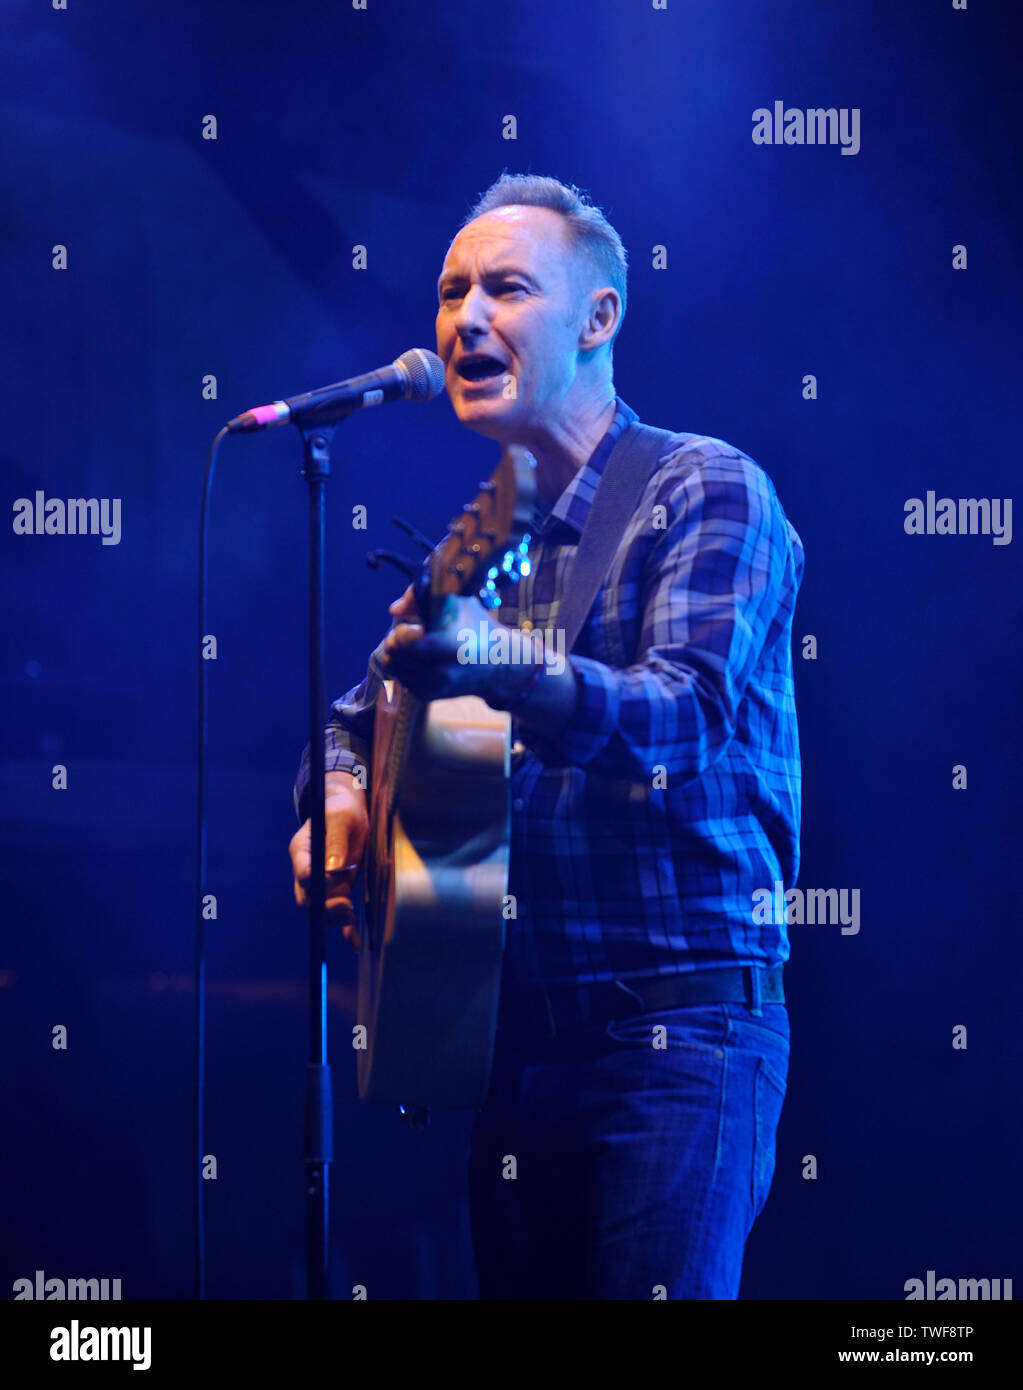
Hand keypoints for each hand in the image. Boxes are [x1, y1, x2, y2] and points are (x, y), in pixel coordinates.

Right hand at [289, 776, 368, 949]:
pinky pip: (337, 914)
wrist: (350, 812)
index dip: (313, 881)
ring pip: (320, 910)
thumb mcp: (341, 817)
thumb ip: (335, 841)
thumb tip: (333, 870)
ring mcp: (322, 883)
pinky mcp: (338, 890)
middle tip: (345, 906)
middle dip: (324, 907)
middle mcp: (308, 870)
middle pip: (307, 898)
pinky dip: (345, 930)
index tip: (332, 881)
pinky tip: (355, 942)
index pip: (302, 872)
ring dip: (335, 919)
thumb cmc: (342, 809)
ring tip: (351, 918)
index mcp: (302, 850)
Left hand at [379, 590, 542, 705]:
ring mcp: (433, 686)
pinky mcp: (428, 696)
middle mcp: (440, 670)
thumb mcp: (457, 602)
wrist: (500, 666)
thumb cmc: (478, 628)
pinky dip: (405, 667)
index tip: (418, 626)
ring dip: (399, 654)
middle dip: (397, 641)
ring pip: (393, 666)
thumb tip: (393, 610)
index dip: (405, 629)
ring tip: (418, 646)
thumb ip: (420, 597)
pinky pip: (400, 678)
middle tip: (414, 635)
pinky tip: (422, 659)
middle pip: (393, 653)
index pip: (402, 639)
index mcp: (449, 644)